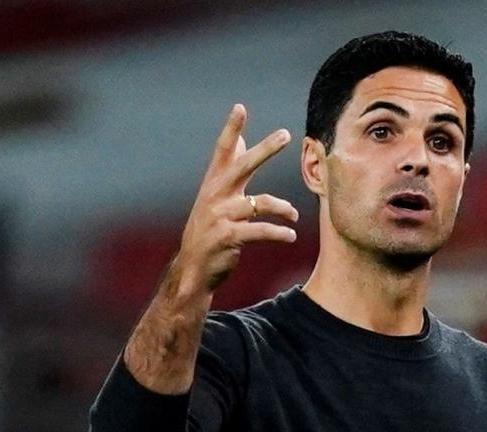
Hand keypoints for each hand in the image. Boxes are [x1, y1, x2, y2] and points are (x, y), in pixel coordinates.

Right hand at [175, 104, 297, 295]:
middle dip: (264, 149)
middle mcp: (214, 195)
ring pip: (259, 202)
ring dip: (282, 208)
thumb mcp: (216, 197)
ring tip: (293, 215)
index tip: (240, 107)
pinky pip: (261, 230)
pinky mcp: (227, 237)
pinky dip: (279, 233)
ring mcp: (220, 216)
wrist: (193, 269)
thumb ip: (228, 170)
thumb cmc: (210, 229)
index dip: (231, 129)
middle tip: (285, 134)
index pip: (222, 151)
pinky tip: (290, 235)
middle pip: (242, 166)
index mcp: (213, 184)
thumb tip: (240, 140)